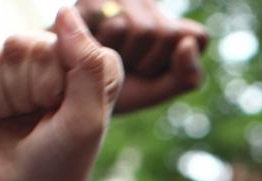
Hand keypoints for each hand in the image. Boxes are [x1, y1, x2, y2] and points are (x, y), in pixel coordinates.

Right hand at [0, 8, 121, 180]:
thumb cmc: (61, 167)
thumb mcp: (85, 120)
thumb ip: (86, 64)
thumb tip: (65, 10)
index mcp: (92, 71)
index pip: (60, 42)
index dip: (54, 78)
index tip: (61, 110)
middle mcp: (58, 68)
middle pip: (21, 43)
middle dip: (23, 86)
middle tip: (36, 122)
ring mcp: (22, 75)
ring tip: (17, 123)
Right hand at [74, 0, 206, 113]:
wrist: (64, 88)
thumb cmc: (113, 89)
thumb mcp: (156, 90)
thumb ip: (186, 75)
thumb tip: (188, 43)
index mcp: (171, 25)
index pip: (198, 36)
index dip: (176, 61)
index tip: (153, 70)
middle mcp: (149, 3)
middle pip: (166, 33)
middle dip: (146, 62)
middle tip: (125, 66)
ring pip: (144, 29)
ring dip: (124, 55)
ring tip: (107, 56)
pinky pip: (117, 26)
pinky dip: (105, 47)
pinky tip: (90, 46)